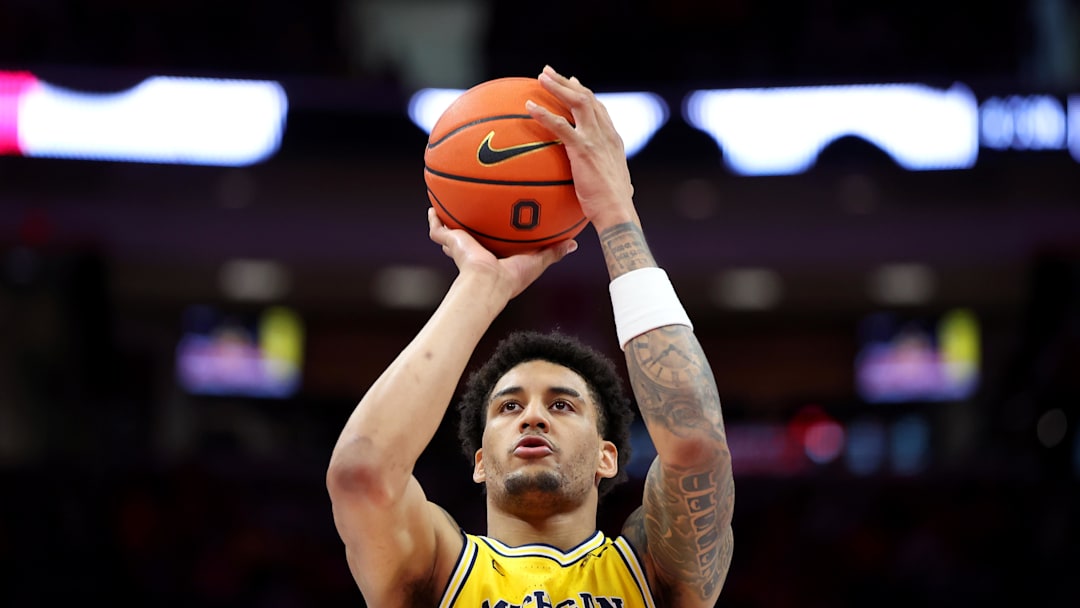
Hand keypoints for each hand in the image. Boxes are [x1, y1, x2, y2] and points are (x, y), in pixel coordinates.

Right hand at [428, 208, 576, 299]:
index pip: (494, 243)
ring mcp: (461, 247)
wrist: (488, 281)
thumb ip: (553, 251)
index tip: (500, 222)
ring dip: (449, 221)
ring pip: (451, 233)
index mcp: (494, 256)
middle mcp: (476, 252)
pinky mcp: (451, 242)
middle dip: (471, 226)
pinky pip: (437, 229)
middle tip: (473, 211)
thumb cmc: (512, 277)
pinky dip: (434, 219)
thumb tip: (574, 243)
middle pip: (471, 237)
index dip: (496, 233)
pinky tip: (432, 207)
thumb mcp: (537, 261)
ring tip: (447, 205)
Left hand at [527, 65, 638, 232]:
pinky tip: (529, 108)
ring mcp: (595, 139)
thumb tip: (601, 187)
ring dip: (557, 87)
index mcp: (612, 140)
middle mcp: (606, 134)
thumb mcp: (612, 186)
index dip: (584, 94)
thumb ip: (603, 178)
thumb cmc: (612, 206)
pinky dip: (544, 114)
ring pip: (577, 102)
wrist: (617, 212)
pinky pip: (560, 126)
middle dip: (567, 82)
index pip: (598, 109)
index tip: (572, 83)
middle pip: (587, 98)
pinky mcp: (583, 149)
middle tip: (548, 72)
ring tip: (540, 77)